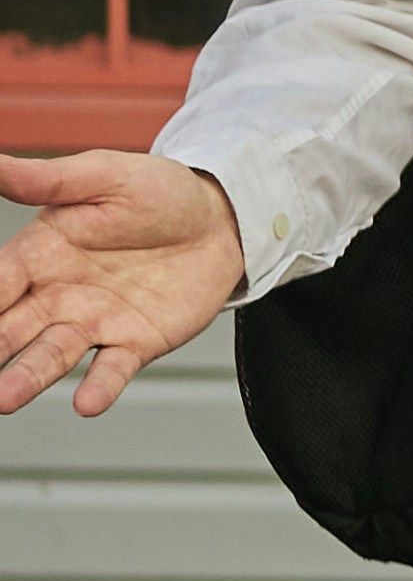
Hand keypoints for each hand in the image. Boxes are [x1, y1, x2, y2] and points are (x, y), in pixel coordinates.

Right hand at [0, 152, 249, 418]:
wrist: (223, 218)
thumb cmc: (157, 192)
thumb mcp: (100, 177)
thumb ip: (45, 180)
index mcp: (38, 254)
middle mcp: (56, 295)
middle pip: (10, 328)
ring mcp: (94, 322)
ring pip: (51, 354)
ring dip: (27, 376)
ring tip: (4, 399)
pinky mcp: (136, 341)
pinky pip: (114, 368)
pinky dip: (101, 386)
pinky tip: (87, 403)